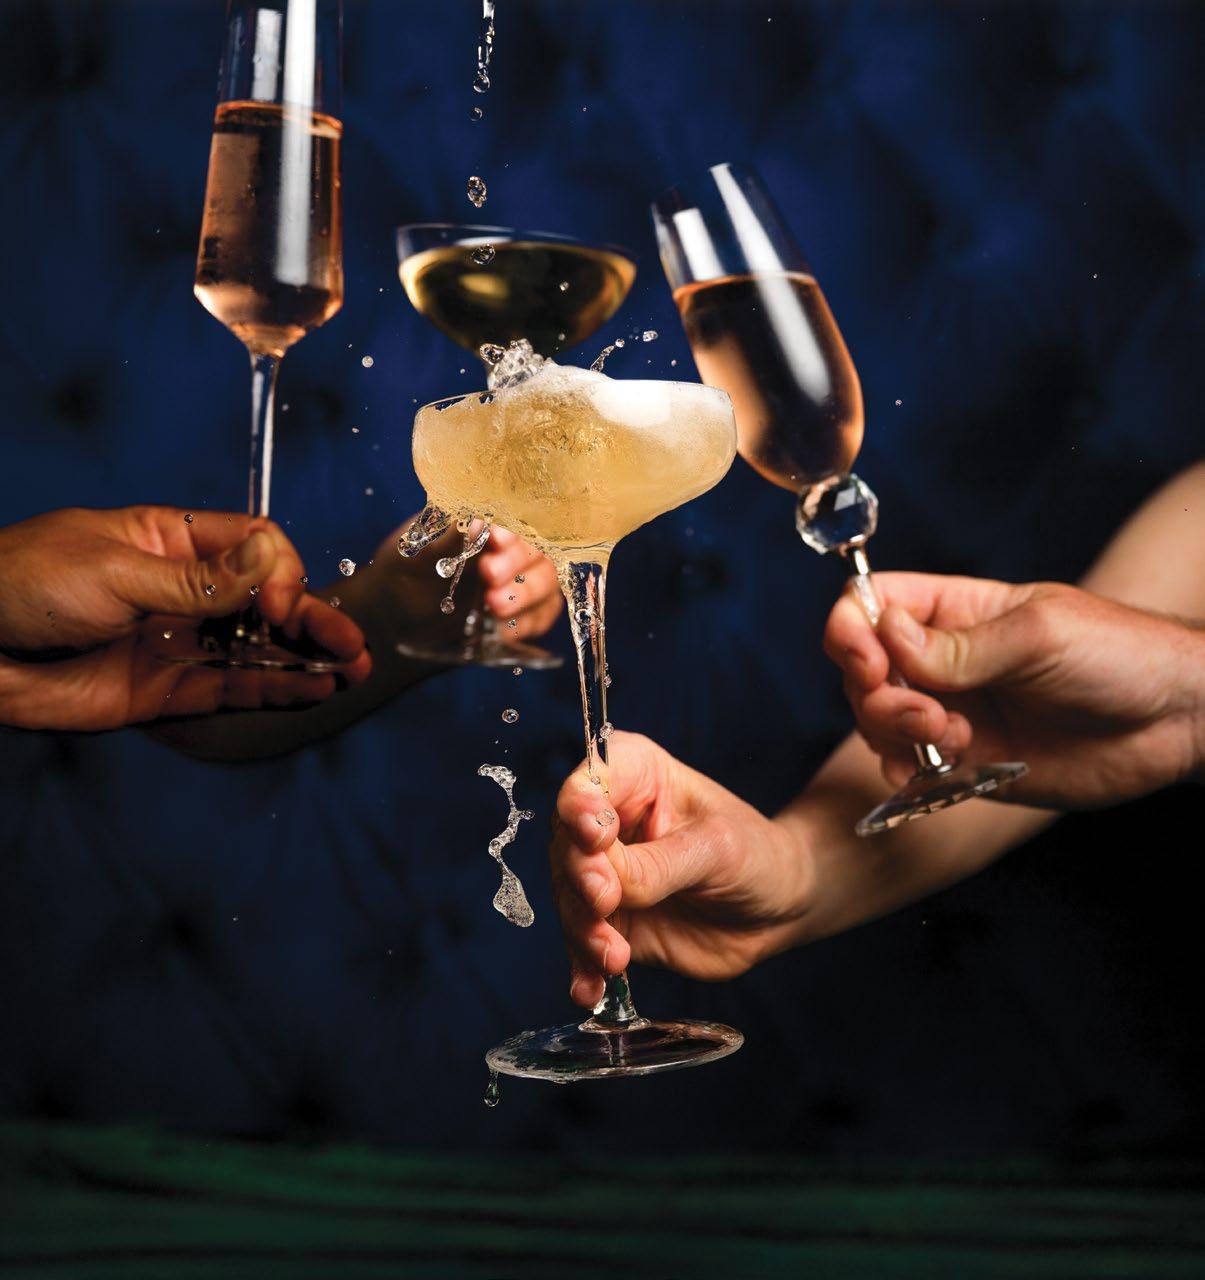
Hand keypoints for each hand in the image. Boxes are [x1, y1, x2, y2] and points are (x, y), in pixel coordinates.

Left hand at [0, 506, 368, 730]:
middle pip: (268, 601)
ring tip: (350, 670)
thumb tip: (274, 559)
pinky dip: (273, 690)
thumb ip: (200, 579)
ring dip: (305, 658)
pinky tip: (311, 690)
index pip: (255, 546)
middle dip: (313, 619)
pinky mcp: (166, 691)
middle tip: (351, 644)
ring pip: (258, 649)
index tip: (282, 603)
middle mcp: (185, 592)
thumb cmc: (24, 584)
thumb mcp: (115, 570)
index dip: (283, 572)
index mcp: (172, 542)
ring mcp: (179, 642)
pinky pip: (231, 690)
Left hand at [347, 520, 561, 656]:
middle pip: (538, 550)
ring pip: (547, 582)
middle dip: (516, 563)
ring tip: (495, 606)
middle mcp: (511, 546)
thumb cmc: (403, 573)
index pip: (515, 517)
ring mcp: (521, 578)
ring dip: (526, 594)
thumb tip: (479, 520)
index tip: (495, 539)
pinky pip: (543, 614)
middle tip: (488, 575)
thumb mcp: (414, 553)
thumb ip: (447, 537)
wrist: (394, 614)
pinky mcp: (525, 610)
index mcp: (486, 520)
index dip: (510, 529)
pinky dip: (529, 622)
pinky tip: (505, 630)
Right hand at [551, 732, 808, 1007]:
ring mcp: (604, 872)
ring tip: (612, 956)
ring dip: (583, 929)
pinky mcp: (609, 920)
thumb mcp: (716, 850)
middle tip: (605, 899)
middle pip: (568, 842)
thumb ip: (660, 864)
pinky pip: (582, 943)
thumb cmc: (755, 855)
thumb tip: (605, 883)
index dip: (582, 806)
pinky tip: (588, 990)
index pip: (590, 781)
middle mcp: (608, 820)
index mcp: (634, 775)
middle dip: (581, 875)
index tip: (595, 837)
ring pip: (570, 897)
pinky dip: (583, 968)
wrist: (777, 908)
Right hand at [825, 574, 1204, 808]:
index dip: (853, 628)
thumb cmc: (1120, 655)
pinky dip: (910, 769)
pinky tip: (953, 764)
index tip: (868, 658)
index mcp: (954, 611)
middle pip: (862, 669)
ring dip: (895, 731)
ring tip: (952, 737)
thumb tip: (886, 635)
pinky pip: (907, 768)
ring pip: (876, 721)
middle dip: (876, 692)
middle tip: (921, 712)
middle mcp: (942, 661)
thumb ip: (961, 646)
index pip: (872, 605)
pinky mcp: (966, 762)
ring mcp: (951, 712)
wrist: (1177, 721)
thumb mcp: (1039, 635)